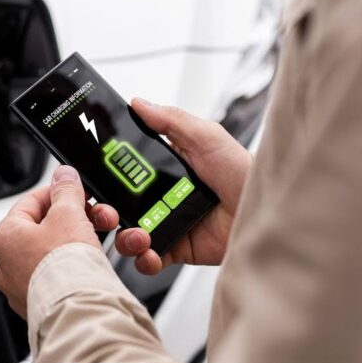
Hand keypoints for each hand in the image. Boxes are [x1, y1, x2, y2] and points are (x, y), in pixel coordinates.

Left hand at [0, 165, 119, 317]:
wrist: (79, 311)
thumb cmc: (65, 267)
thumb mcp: (69, 214)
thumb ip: (66, 190)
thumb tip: (63, 176)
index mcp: (4, 237)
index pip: (31, 202)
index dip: (59, 193)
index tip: (77, 192)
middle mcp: (6, 264)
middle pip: (44, 228)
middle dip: (74, 219)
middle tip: (94, 216)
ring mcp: (23, 287)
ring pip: (54, 253)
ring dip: (78, 242)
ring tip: (96, 240)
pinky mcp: (42, 303)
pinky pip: (60, 276)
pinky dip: (76, 266)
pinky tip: (91, 264)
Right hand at [115, 99, 251, 274]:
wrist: (266, 215)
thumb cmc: (244, 173)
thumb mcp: (207, 137)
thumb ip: (171, 121)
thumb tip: (139, 103)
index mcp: (168, 165)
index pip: (128, 167)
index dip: (108, 171)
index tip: (95, 173)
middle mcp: (164, 193)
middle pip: (121, 202)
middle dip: (107, 209)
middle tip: (107, 211)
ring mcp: (169, 221)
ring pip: (130, 231)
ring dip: (125, 236)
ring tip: (137, 235)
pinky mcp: (178, 248)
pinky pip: (151, 257)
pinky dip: (145, 258)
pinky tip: (150, 252)